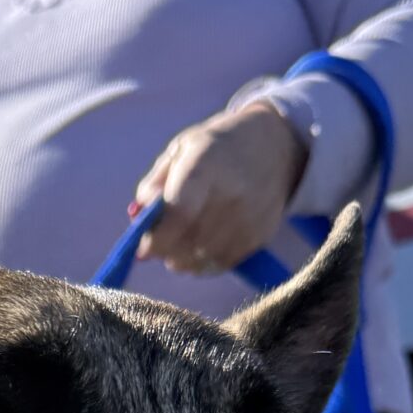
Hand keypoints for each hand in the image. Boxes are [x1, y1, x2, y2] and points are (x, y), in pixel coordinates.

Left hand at [132, 101, 306, 277]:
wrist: (274, 147)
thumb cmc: (215, 149)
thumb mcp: (180, 151)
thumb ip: (153, 184)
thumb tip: (138, 218)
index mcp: (206, 164)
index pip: (179, 214)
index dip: (156, 239)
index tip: (144, 247)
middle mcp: (232, 192)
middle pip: (187, 244)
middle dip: (165, 249)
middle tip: (162, 238)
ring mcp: (249, 217)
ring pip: (200, 260)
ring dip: (182, 257)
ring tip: (182, 237)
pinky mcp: (259, 236)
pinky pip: (219, 264)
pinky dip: (203, 261)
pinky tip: (202, 242)